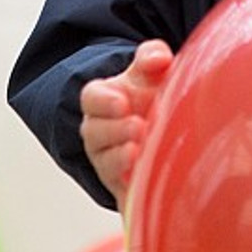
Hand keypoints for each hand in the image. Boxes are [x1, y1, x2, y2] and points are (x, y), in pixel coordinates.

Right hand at [80, 39, 174, 213]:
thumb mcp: (149, 72)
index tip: (122, 102)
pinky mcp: (123, 189)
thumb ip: (152, 57)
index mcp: (102, 102)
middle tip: (139, 127)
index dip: (104, 102)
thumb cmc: (148, 96)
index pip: (92, 98)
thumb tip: (160, 58)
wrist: (157, 130)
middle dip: (115, 132)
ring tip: (138, 154)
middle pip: (95, 133)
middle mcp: (100, 134)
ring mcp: (109, 162)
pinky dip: (131, 190)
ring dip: (120, 160)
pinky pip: (121, 194)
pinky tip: (144, 185)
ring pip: (105, 164)